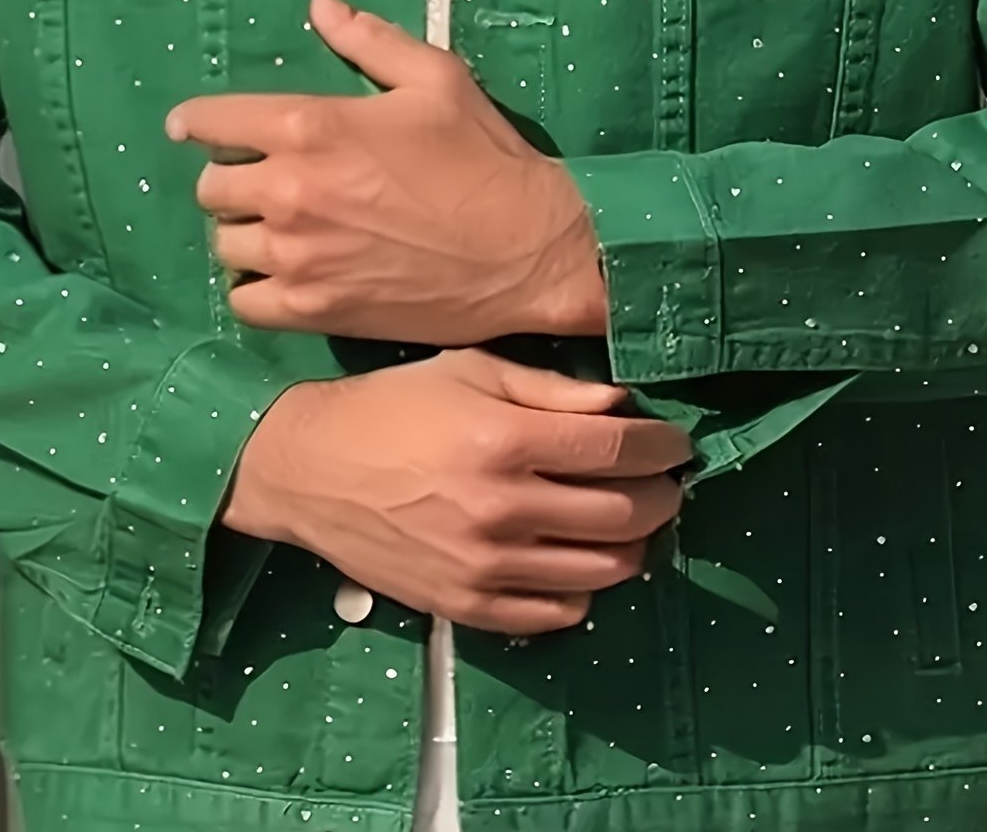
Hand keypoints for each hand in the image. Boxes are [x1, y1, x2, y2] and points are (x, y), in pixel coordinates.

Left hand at [166, 0, 606, 344]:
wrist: (529, 253)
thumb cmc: (485, 160)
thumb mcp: (437, 80)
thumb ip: (370, 40)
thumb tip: (319, 5)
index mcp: (310, 126)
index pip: (211, 122)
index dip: (199, 124)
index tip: (195, 130)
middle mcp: (288, 191)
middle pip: (211, 189)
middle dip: (232, 179)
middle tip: (265, 182)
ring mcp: (297, 257)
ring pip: (225, 245)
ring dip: (245, 234)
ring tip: (280, 231)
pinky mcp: (313, 309)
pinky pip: (245, 301)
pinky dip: (257, 287)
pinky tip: (286, 275)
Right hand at [223, 349, 689, 634]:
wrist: (310, 470)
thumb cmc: (393, 406)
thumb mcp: (470, 371)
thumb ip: (551, 389)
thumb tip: (623, 407)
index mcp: (504, 440)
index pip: (619, 450)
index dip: (664, 446)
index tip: (676, 443)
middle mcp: (502, 509)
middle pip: (625, 514)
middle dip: (663, 496)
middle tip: (664, 481)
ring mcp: (485, 567)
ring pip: (603, 571)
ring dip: (636, 545)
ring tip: (628, 520)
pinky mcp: (466, 606)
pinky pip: (557, 614)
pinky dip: (584, 590)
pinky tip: (577, 558)